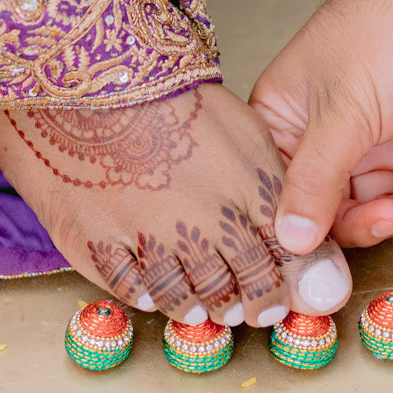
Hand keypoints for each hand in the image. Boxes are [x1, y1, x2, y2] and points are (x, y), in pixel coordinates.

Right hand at [0, 83, 354, 324]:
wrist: (92, 82)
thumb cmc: (172, 98)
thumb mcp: (244, 130)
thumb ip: (273, 183)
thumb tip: (299, 228)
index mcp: (244, 187)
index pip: (282, 256)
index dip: (287, 284)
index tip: (284, 293)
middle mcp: (201, 219)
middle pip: (238, 286)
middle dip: (251, 304)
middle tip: (250, 309)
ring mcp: (147, 235)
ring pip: (187, 299)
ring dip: (203, 307)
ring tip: (207, 306)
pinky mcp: (98, 243)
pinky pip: (132, 291)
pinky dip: (150, 297)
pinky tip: (158, 291)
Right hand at [249, 0, 392, 249]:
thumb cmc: (388, 26)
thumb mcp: (342, 112)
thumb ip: (316, 184)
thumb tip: (289, 243)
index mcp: (287, 122)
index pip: (281, 201)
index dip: (300, 237)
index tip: (319, 269)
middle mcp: (332, 138)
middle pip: (338, 216)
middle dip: (369, 223)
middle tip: (389, 216)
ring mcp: (382, 142)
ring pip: (388, 211)